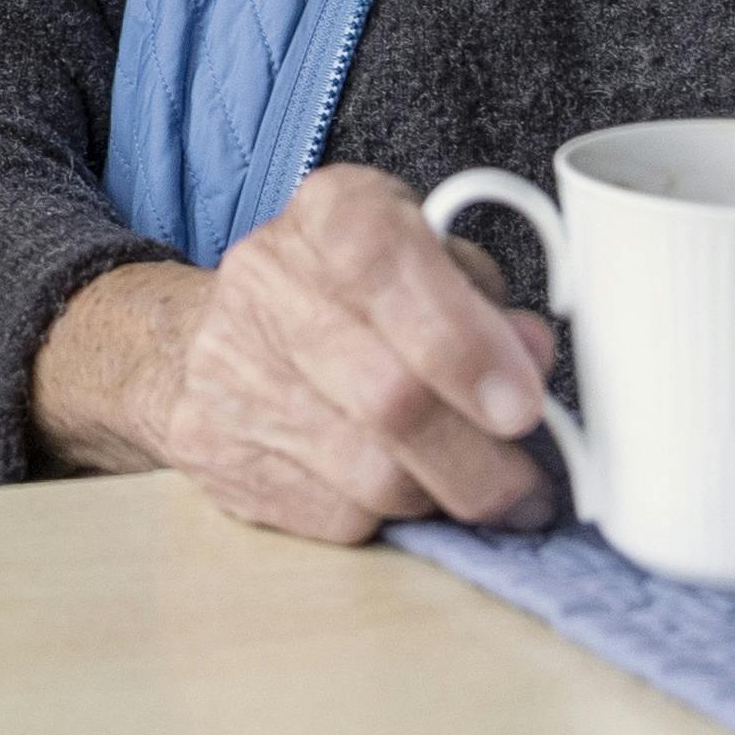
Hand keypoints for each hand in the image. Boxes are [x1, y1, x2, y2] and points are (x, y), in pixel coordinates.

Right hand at [30, 167, 565, 542]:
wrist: (202, 341)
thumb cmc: (346, 300)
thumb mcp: (428, 264)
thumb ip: (485, 303)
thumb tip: (531, 354)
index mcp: (330, 215)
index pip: (388, 264)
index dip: (465, 342)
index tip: (523, 404)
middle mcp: (267, 285)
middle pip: (388, 395)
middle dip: (479, 457)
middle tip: (527, 485)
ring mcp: (230, 374)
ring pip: (371, 475)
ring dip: (444, 496)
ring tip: (471, 487)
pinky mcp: (217, 455)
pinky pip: (336, 518)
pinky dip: (388, 519)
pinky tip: (398, 491)